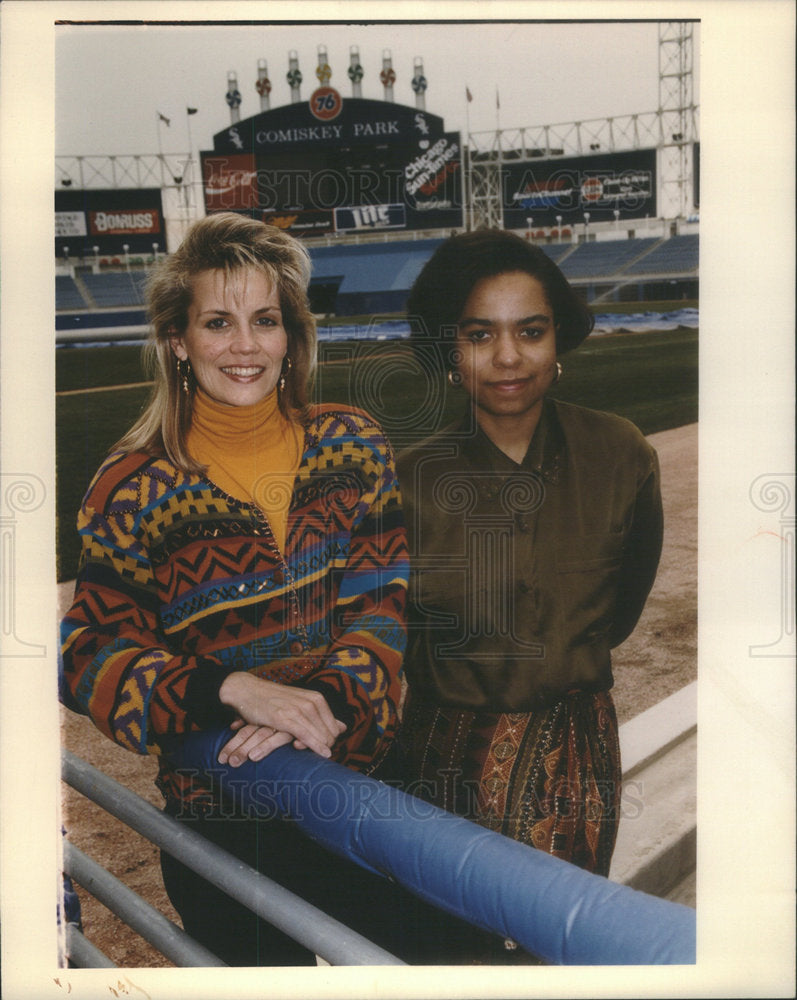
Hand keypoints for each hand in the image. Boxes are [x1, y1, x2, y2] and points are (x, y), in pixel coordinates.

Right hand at [218, 673, 346, 759]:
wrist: (247, 690)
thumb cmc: (273, 699)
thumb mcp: (300, 703)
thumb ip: (322, 715)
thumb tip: (344, 727)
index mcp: (316, 698)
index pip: (334, 726)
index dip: (330, 740)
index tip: (323, 747)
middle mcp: (310, 702)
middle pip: (330, 732)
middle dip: (327, 745)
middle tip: (318, 753)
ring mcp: (298, 710)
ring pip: (321, 735)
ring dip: (321, 748)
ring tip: (316, 756)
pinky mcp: (285, 718)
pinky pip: (307, 736)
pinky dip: (316, 746)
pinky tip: (323, 754)